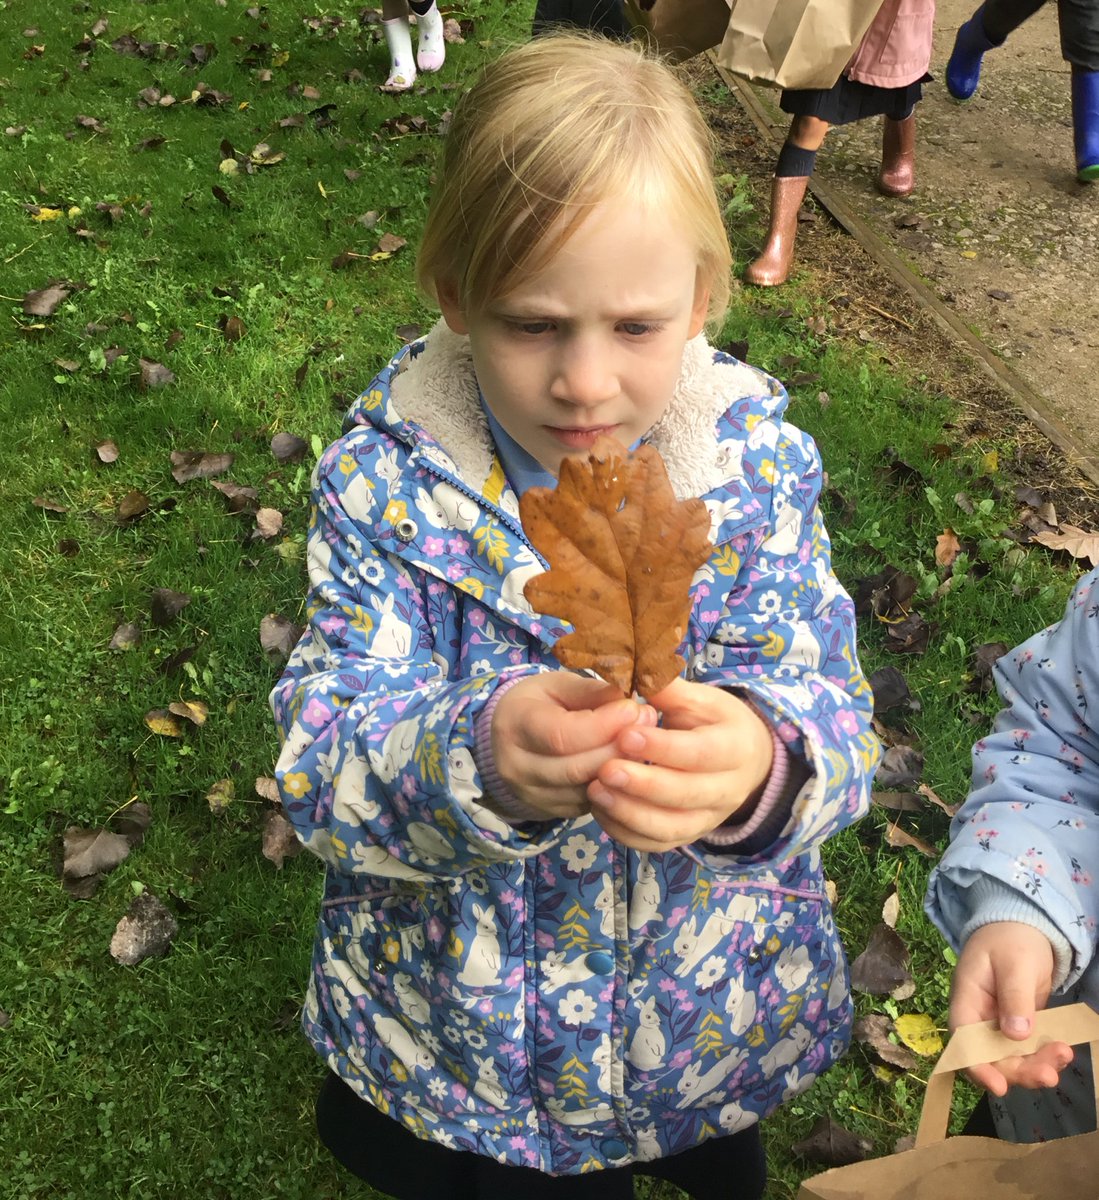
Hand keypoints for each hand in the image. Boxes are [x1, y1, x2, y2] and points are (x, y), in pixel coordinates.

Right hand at [491, 673, 655, 819]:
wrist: (510, 734)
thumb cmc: (539, 701)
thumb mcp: (559, 684)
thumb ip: (591, 692)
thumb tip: (628, 702)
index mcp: (514, 724)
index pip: (561, 735)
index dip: (603, 726)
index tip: (634, 709)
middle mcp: (515, 765)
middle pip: (576, 768)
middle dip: (619, 748)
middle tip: (648, 725)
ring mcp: (530, 794)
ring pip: (586, 790)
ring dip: (622, 769)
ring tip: (644, 744)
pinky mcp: (549, 809)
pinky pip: (589, 804)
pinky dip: (614, 787)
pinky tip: (629, 765)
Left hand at [587, 678, 773, 851]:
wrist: (746, 760)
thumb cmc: (716, 723)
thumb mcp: (701, 699)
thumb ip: (670, 690)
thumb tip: (639, 670)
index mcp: (735, 748)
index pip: (700, 753)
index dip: (662, 747)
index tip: (625, 735)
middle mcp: (728, 790)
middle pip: (686, 795)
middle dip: (643, 785)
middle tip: (605, 769)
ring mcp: (708, 819)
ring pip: (671, 828)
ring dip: (630, 814)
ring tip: (595, 792)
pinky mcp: (688, 836)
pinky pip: (657, 844)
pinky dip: (627, 833)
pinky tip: (600, 811)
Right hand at [950, 921, 1072, 1094]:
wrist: (1023, 926)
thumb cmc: (1010, 939)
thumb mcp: (1014, 963)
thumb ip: (1014, 997)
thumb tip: (1015, 1035)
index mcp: (967, 1000)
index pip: (963, 1040)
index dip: (977, 1067)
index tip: (1000, 1086)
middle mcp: (979, 1018)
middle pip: (990, 1057)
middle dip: (1019, 1071)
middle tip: (1050, 1075)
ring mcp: (999, 1023)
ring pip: (1012, 1057)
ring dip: (1036, 1065)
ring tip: (1064, 1055)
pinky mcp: (1019, 1025)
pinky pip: (1028, 1049)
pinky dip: (1045, 1054)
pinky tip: (1064, 1050)